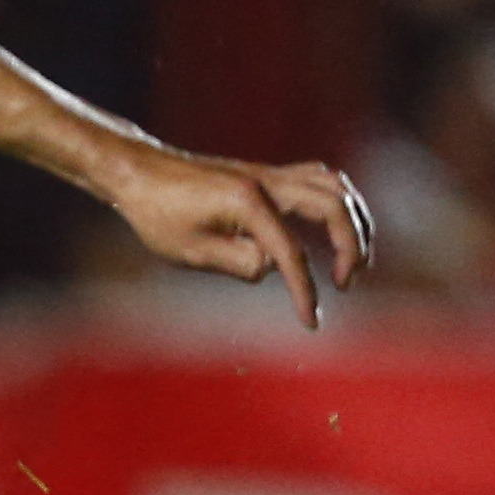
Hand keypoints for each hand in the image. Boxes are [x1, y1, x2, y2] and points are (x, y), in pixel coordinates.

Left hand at [104, 147, 374, 327]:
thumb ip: (239, 262)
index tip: (311, 322)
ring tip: (354, 258)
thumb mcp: (190, 252)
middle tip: (346, 283)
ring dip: (355, 221)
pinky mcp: (268, 174)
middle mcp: (267, 181)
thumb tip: (275, 266)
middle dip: (351, 246)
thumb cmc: (157, 214)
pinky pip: (320, 180)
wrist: (139, 173)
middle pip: (333, 207)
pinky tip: (336, 228)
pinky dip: (338, 203)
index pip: (290, 252)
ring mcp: (270, 173)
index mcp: (247, 202)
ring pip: (335, 187)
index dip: (306, 291)